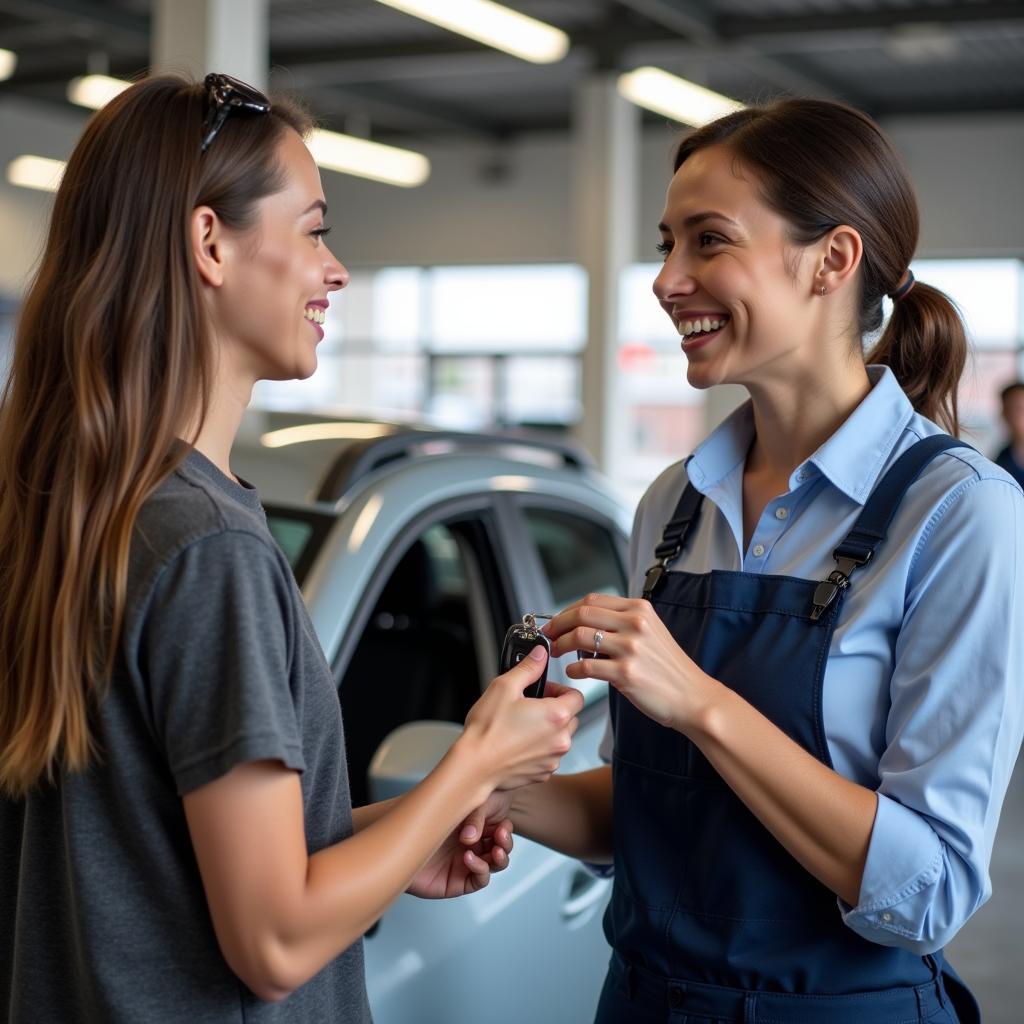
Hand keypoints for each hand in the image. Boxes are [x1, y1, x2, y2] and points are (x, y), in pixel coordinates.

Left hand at [407, 793, 513, 898]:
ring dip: (499, 858)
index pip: (501, 829)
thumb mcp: (455, 807)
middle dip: (506, 843)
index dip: (505, 829)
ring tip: (495, 850)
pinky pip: (479, 879)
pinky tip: (469, 858)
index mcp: (476, 825)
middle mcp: (474, 843)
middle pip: (502, 847)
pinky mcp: (458, 881)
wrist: (397, 839)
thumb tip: (476, 836)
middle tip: (501, 836)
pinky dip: (480, 869)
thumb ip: (473, 817)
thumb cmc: (425, 817)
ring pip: (495, 864)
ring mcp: (467, 862)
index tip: (502, 826)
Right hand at [461, 648, 582, 791]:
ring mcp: (553, 759)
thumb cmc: (487, 731)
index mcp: (556, 716)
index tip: (544, 690)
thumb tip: (540, 655)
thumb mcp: (504, 687)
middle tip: (531, 706)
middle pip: (571, 717)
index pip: (577, 696)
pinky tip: (519, 743)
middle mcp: (560, 739)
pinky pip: (550, 755)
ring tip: (522, 726)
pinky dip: (540, 749)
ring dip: (549, 730)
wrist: (474, 767)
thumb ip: (528, 668)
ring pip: (561, 737)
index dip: (560, 689)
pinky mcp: (544, 773)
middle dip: (555, 709)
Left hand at [543, 593, 718, 732]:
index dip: (568, 609)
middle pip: (582, 613)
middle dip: (558, 624)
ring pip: (580, 636)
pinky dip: (573, 669)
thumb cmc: (669, 669)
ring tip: (558, 652)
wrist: (692, 697)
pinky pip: (586, 666)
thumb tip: (587, 621)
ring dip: (562, 644)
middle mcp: (635, 624)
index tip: (557, 620)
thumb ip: (623, 621)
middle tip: (549, 634)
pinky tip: (573, 672)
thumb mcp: (651, 631)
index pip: (593, 600)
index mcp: (639, 610)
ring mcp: (630, 648)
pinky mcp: (626, 673)